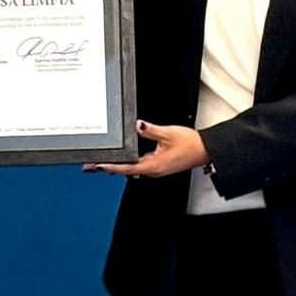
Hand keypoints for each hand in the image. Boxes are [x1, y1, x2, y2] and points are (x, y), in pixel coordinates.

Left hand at [83, 120, 209, 177]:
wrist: (204, 150)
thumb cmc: (190, 144)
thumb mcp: (168, 133)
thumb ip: (150, 130)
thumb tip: (137, 125)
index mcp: (154, 165)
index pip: (127, 167)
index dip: (112, 166)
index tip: (98, 164)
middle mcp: (153, 170)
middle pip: (126, 170)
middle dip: (108, 167)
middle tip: (91, 165)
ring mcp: (156, 168)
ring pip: (132, 168)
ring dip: (117, 165)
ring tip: (100, 163)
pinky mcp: (158, 165)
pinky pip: (139, 165)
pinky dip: (127, 163)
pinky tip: (121, 159)